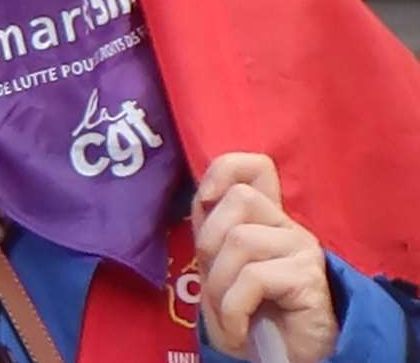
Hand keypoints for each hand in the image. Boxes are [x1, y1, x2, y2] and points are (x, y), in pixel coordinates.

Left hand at [191, 152, 336, 361]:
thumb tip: (202, 199)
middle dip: (209, 242)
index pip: (256, 167)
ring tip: (228, 312)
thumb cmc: (250, 315)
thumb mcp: (219, 269)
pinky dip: (233, 308)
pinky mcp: (309, 278)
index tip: (204, 201)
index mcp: (265, 219)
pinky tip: (239, 328)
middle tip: (214, 281)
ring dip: (219, 284)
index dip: (223, 171)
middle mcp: (287, 226)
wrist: (282, 360)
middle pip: (239, 199)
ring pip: (240, 239)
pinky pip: (253, 277)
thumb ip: (212, 232)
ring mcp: (302, 249)